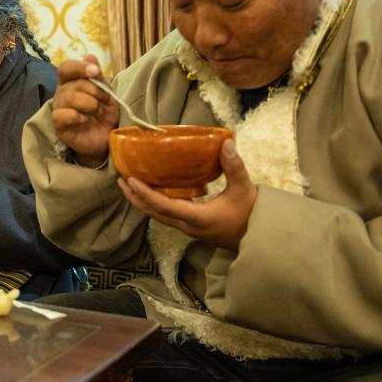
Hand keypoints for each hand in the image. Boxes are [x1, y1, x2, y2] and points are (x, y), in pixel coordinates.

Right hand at [51, 55, 119, 165]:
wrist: (106, 138)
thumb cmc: (104, 114)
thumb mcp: (107, 93)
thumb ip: (98, 77)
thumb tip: (90, 56)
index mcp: (71, 82)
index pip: (65, 67)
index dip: (79, 67)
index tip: (95, 72)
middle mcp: (62, 93)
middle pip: (73, 84)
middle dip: (95, 91)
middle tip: (105, 101)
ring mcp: (59, 109)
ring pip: (69, 97)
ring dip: (89, 104)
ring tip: (96, 112)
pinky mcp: (58, 125)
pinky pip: (62, 115)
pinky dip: (77, 116)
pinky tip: (84, 120)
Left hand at [117, 139, 256, 250]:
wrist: (261, 238)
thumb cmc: (252, 214)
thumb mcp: (244, 188)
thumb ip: (234, 166)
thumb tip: (226, 143)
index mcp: (197, 218)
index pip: (164, 206)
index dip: (145, 194)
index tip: (130, 180)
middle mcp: (188, 226)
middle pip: (154, 213)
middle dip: (136, 198)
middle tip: (121, 180)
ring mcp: (189, 229)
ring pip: (158, 216)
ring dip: (142, 202)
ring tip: (130, 186)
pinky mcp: (192, 227)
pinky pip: (166, 216)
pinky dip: (154, 204)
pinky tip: (153, 192)